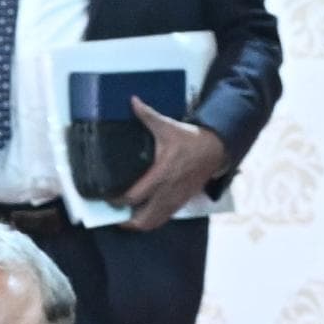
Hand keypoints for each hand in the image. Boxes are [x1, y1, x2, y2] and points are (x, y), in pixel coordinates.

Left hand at [120, 104, 229, 230]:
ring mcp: (175, 200)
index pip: (135, 196)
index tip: (108, 198)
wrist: (214, 150)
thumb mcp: (167, 126)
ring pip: (153, 223)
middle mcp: (167, 191)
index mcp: (161, 174)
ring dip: (138, 223)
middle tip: (113, 213)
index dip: (118, 201)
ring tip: (125, 217)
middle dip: (126, 221)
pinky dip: (150, 221)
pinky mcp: (180, 203)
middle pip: (143, 219)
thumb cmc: (189, 139)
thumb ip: (148, 115)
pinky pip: (162, 220)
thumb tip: (133, 100)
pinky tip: (141, 215)